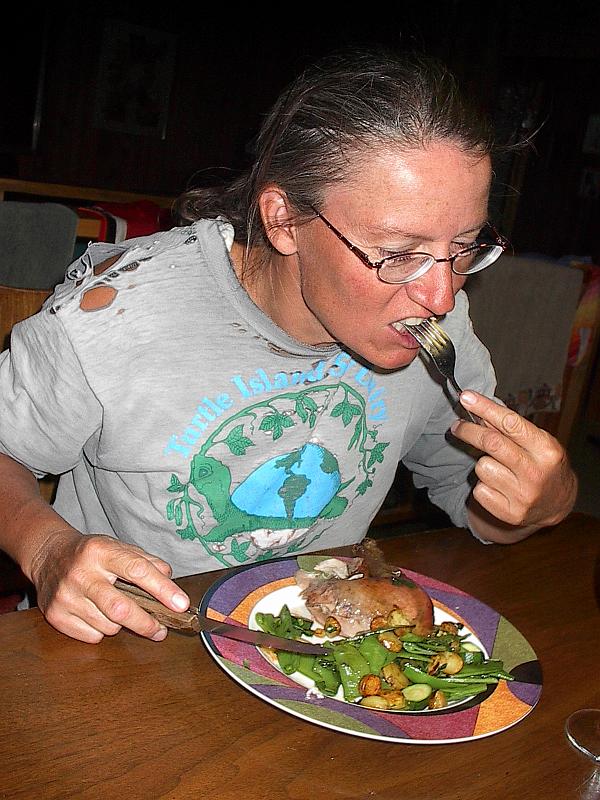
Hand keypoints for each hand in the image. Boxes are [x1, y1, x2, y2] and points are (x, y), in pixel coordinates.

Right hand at [30, 528, 189, 643]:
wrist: (48, 555)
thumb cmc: (91, 553)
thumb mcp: (118, 547)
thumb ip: (145, 561)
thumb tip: (169, 579)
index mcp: (102, 551)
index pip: (137, 570)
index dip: (163, 589)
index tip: (181, 604)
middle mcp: (82, 573)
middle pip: (121, 608)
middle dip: (146, 623)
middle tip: (161, 629)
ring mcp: (66, 596)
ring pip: (108, 625)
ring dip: (122, 625)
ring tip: (118, 611)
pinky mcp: (55, 615)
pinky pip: (91, 636)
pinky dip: (102, 631)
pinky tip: (97, 615)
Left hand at [451, 391, 576, 537]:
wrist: (557, 504)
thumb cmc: (543, 465)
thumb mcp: (536, 442)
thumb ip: (510, 427)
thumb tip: (479, 410)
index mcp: (546, 450)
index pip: (510, 423)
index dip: (485, 407)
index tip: (465, 397)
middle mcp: (536, 473)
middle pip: (491, 443)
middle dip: (468, 430)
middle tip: (457, 425)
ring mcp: (523, 496)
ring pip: (481, 467)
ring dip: (483, 463)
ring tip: (499, 468)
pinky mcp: (510, 513)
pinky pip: (479, 489)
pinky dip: (484, 485)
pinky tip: (499, 486)